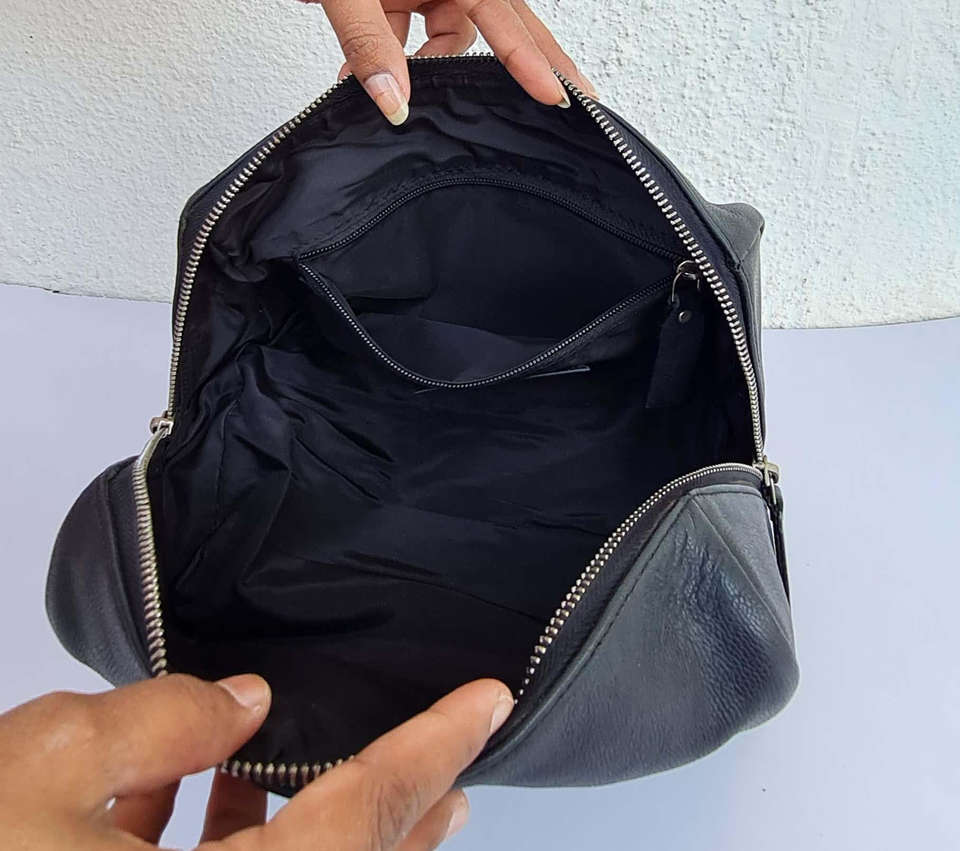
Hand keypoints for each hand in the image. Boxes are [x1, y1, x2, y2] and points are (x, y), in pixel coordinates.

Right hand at [0, 673, 513, 848]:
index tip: (493, 699)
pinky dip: (226, 847)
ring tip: (322, 773)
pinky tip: (193, 805)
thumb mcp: (36, 773)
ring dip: (316, 827)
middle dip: (407, 809)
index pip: (368, 807)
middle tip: (448, 763)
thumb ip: (154, 720)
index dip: (438, 742)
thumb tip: (237, 700)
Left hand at [301, 0, 596, 123]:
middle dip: (527, 64)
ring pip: (448, 37)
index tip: (556, 95)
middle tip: (565, 102)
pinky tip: (359, 84)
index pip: (502, 14)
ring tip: (386, 95)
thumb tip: (394, 103)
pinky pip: (407, 37)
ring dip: (422, 70)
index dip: (529, 58)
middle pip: (502, 23)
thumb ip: (367, 41)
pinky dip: (388, 62)